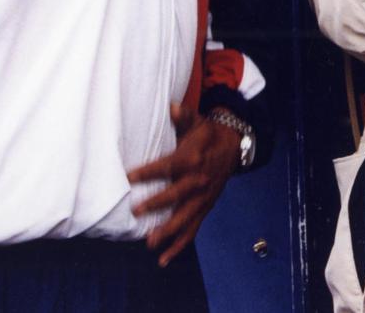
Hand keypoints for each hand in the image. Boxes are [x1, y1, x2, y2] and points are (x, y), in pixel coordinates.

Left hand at [128, 102, 239, 265]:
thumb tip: (171, 106)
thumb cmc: (207, 133)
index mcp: (192, 158)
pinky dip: (179, 245)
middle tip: (136, 211)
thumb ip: (183, 116)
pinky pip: (192, 229)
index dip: (149, 171)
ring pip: (185, 217)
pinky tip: (164, 259)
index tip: (129, 176)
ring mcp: (202, 197)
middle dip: (156, 203)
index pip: (168, 166)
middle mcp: (198, 180)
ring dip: (168, 231)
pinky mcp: (205, 208)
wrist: (234, 146)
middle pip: (176, 194)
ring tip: (150, 242)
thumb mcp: (197, 121)